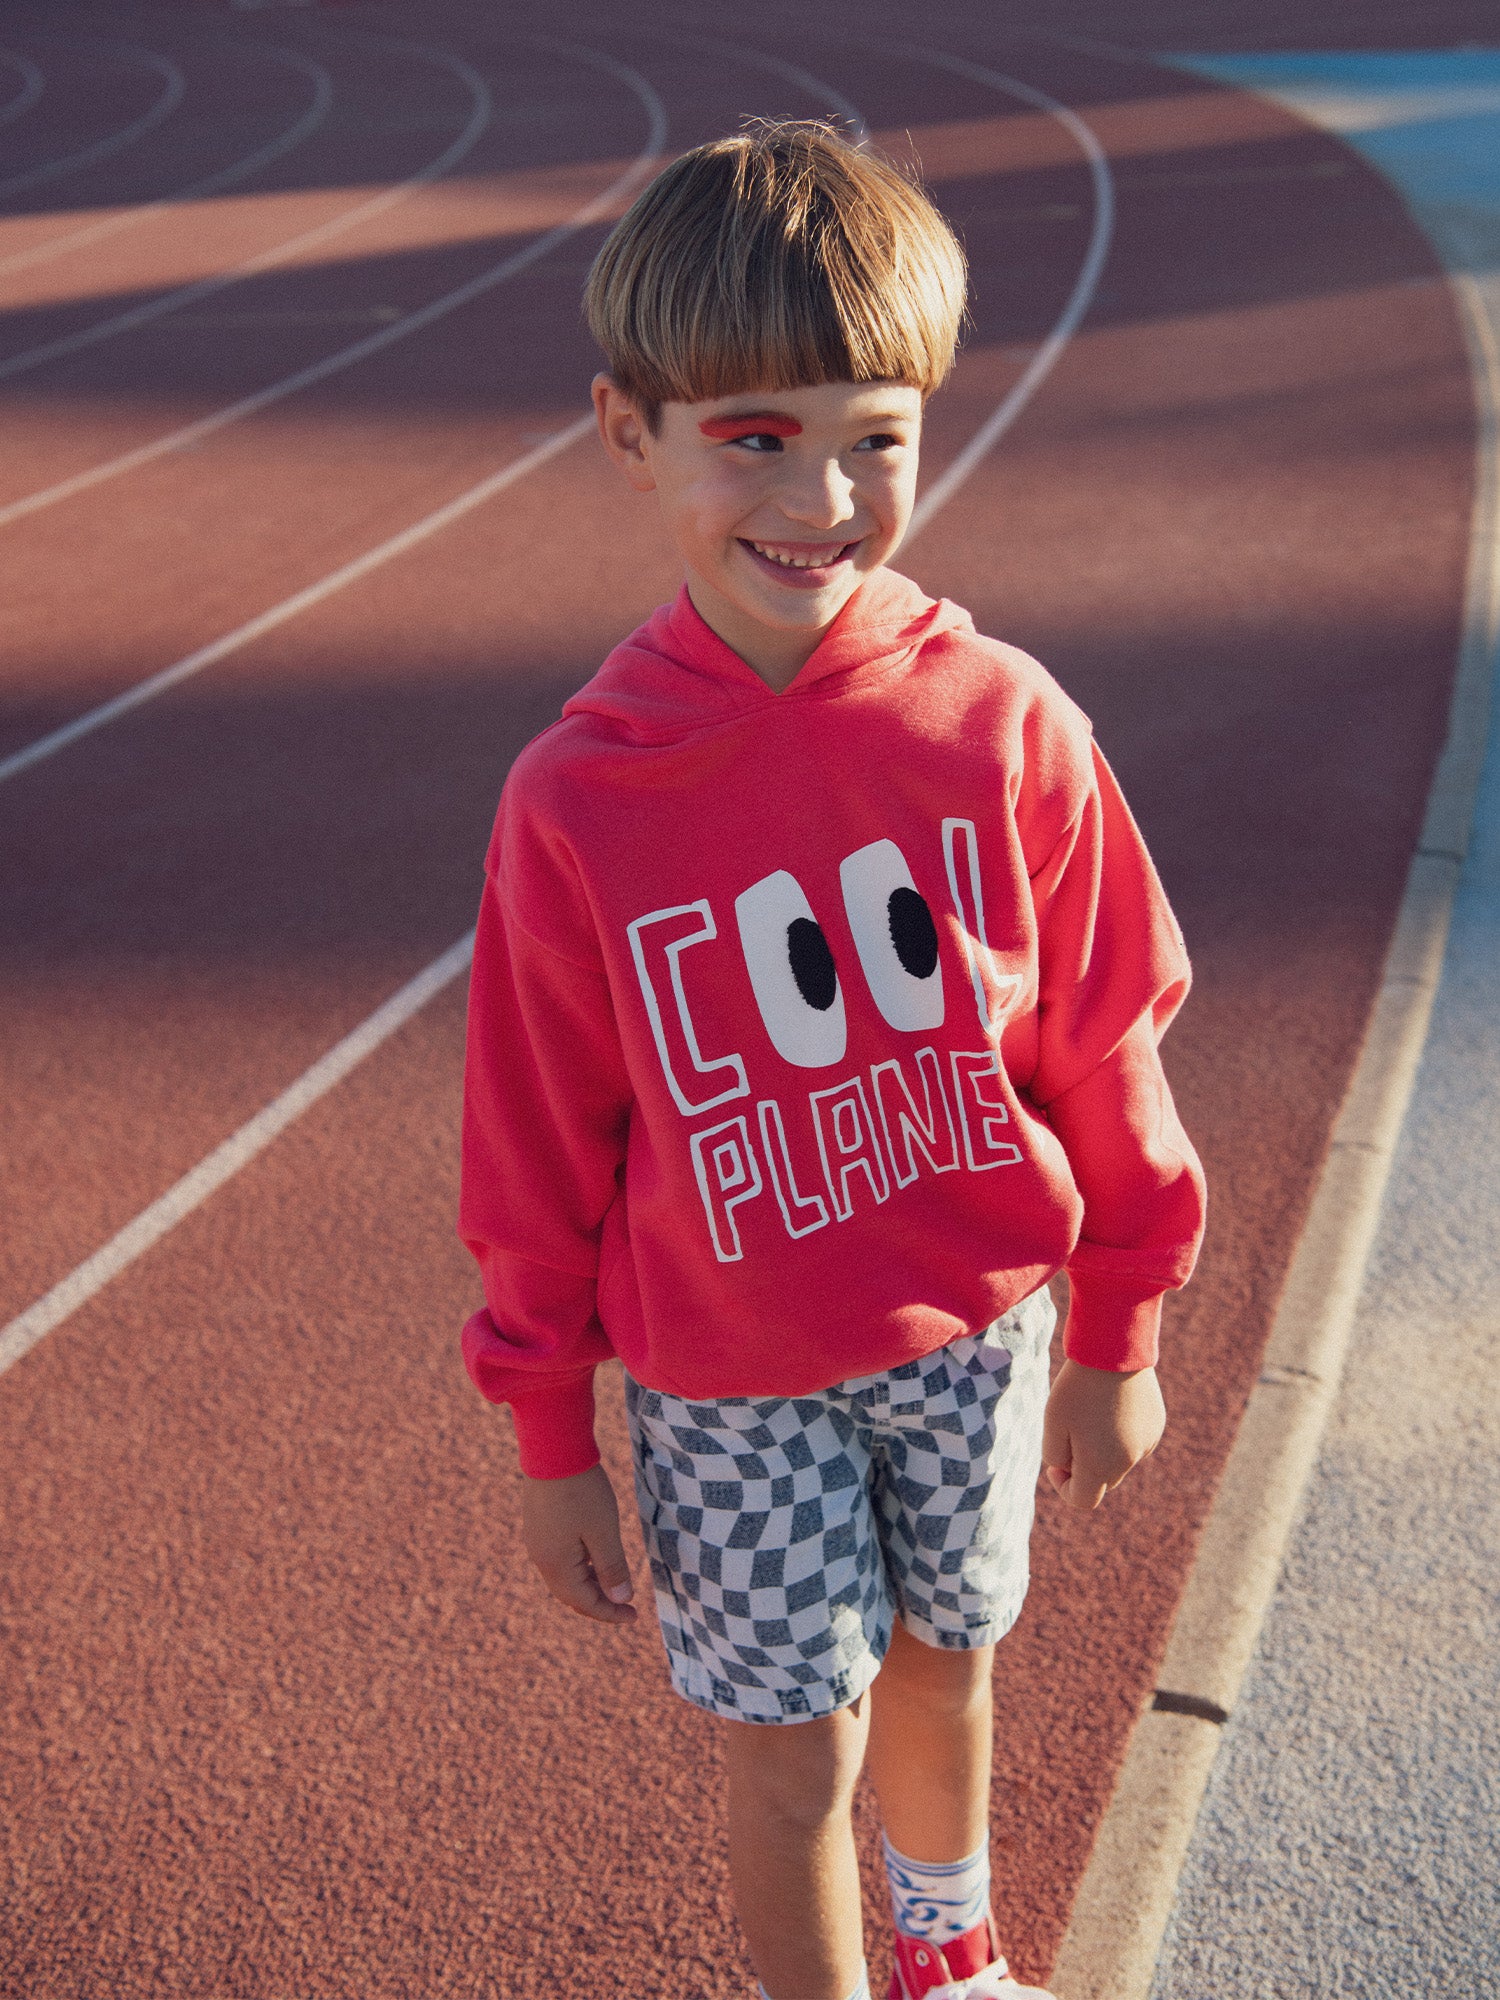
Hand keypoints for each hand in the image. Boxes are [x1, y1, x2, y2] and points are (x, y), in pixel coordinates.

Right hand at [521, 1462, 638, 1624]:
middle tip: (625, 1607)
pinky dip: (580, 1567)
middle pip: (571, 1594)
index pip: (584, 1602)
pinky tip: (595, 1558)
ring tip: (614, 1584)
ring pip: (564, 1577)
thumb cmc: (582, 1490)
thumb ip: (612, 1567)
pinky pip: (559, 1559)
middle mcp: (541, 1558)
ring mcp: (537, 1540)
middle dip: (598, 1603)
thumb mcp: (604, 1530)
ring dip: (589, 1585)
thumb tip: (620, 1599)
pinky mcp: (539, 1524)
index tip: (634, 1617)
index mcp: (556, 1565)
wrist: (553, 1449)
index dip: (609, 1613)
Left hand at [1040, 1359, 1165, 1512]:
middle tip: (1070, 1431)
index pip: (1083, 1500)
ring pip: (1118, 1461)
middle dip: (1084, 1466)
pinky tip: (1111, 1404)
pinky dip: (1120, 1434)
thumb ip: (1056, 1455)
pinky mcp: (1156, 1425)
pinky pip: (1134, 1442)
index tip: (1055, 1463)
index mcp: (1101, 1466)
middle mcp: (1129, 1461)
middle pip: (1102, 1480)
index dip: (1064, 1487)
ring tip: (1091, 1412)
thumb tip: (1068, 1467)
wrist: (1114, 1349)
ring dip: (1102, 1449)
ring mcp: (1147, 1443)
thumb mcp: (1052, 1422)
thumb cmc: (1077, 1386)